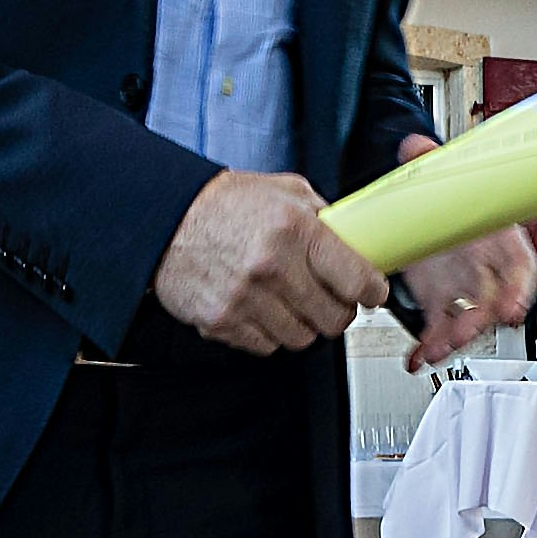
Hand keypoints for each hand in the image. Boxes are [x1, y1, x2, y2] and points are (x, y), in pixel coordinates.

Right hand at [153, 167, 384, 354]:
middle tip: (330, 299)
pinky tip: (262, 309)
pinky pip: (266, 346)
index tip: (371, 293)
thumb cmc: (223, 205)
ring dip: (303, 325)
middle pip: (334, 319)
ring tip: (291, 302)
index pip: (357, 279)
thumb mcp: (284, 191)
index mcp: (294, 230)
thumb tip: (356, 239)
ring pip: (302, 338)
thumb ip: (323, 216)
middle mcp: (271, 267)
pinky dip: (269, 333)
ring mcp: (245, 299)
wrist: (164, 219)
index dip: (372, 291)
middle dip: (339, 311)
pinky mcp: (222, 322)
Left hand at [389, 140, 536, 366]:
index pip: (521, 264)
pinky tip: (416, 357)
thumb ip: (429, 160)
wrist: (423, 202)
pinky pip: (438, 329)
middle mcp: (485, 265)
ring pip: (466, 320)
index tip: (513, 308)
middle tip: (461, 333)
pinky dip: (428, 347)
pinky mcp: (438, 300)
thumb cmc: (448, 192)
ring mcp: (462, 285)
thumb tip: (416, 146)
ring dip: (452, 339)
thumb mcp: (440, 171)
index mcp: (498, 235)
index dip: (520, 289)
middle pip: (493, 300)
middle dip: (479, 323)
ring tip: (434, 349)